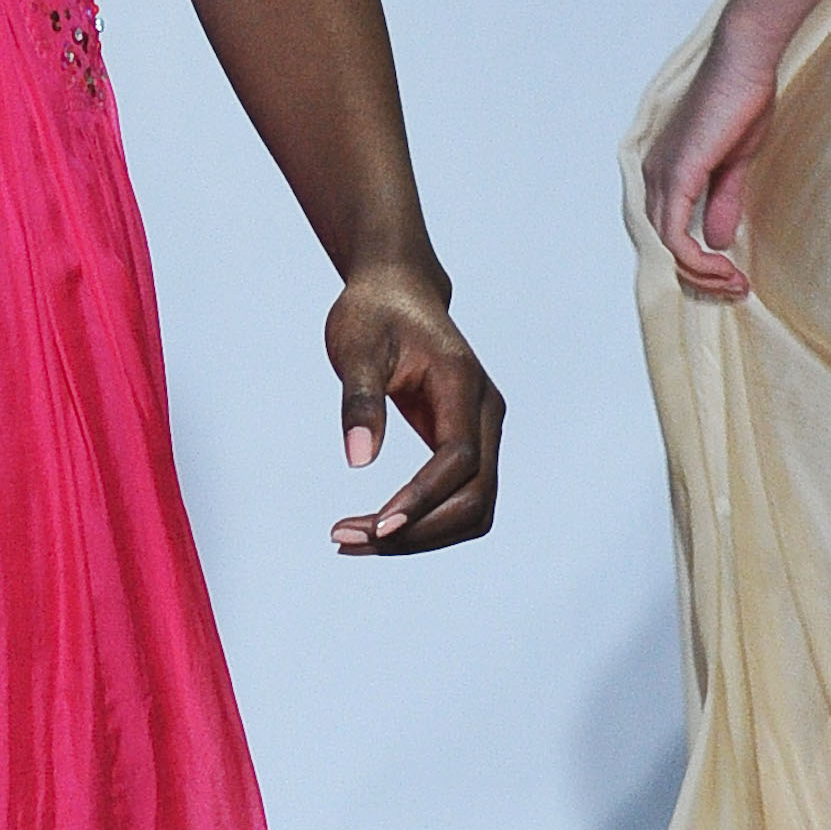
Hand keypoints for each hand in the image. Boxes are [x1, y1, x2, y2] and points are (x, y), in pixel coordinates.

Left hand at [327, 267, 502, 553]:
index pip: (459, 459)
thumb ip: (360, 400)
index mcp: (463, 384)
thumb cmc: (374, 312)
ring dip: (421, 536)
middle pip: (475, 497)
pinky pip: (458, 499)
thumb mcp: (355, 347)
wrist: (397, 288)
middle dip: (418, 531)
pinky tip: (376, 528)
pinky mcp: (466, 443)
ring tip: (353, 540)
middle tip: (346, 540)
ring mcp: (481, 430)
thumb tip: (358, 460)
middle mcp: (484, 412)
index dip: (423, 499)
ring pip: (473, 508)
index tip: (378, 527)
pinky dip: (423, 523)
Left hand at [642, 22, 776, 301]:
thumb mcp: (733, 166)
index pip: (667, 233)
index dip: (696, 262)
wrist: (745, 64)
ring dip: (702, 274)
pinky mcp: (676, 175)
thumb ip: (722, 203)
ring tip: (736, 283)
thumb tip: (716, 240)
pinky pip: (673, 235)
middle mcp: (653, 177)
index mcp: (665, 173)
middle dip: (699, 276)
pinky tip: (724, 266)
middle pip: (662, 247)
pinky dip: (697, 259)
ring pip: (666, 248)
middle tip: (736, 287)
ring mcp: (661, 176)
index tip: (732, 276)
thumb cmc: (741, 103)